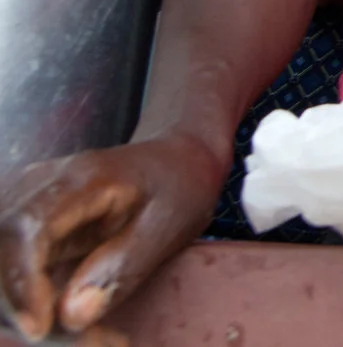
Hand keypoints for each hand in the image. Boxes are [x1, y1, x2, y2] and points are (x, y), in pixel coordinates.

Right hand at [1, 134, 225, 341]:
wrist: (170, 163)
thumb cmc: (175, 189)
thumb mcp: (168, 225)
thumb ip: (121, 267)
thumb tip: (68, 317)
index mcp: (79, 180)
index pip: (23, 227)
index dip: (19, 281)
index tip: (38, 329)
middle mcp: (34, 189)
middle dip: (29, 314)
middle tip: (98, 342)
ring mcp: (18, 210)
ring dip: (31, 320)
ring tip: (100, 339)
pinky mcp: (14, 237)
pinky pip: (6, 285)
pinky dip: (33, 315)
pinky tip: (82, 330)